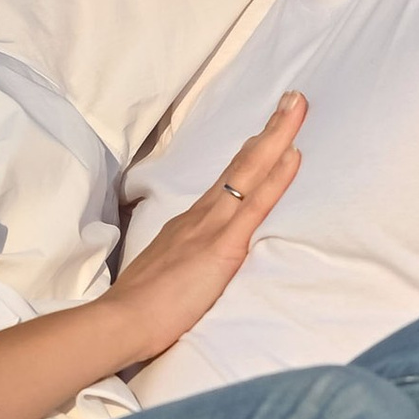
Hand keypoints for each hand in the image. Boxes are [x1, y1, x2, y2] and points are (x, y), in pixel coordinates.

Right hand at [102, 93, 305, 364]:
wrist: (121, 321)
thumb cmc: (140, 309)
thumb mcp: (167, 275)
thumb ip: (183, 262)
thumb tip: (194, 260)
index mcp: (190, 224)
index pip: (227, 183)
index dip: (250, 156)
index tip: (268, 131)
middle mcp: (201, 216)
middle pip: (241, 165)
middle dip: (269, 131)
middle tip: (293, 97)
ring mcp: (211, 227)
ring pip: (250, 172)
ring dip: (277, 137)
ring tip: (297, 106)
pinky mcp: (222, 246)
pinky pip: (255, 205)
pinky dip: (276, 176)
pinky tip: (293, 153)